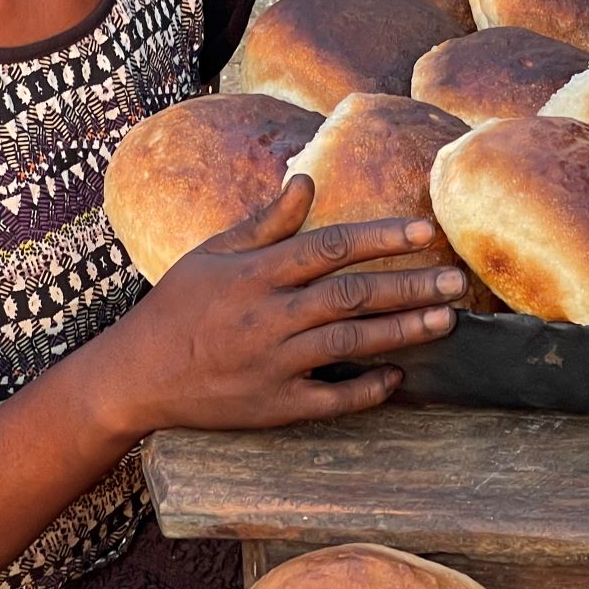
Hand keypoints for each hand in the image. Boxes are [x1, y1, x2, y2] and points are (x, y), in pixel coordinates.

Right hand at [100, 176, 465, 437]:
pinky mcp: (271, 406)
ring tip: (447, 320)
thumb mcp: (213, 254)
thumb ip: (265, 222)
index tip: (425, 232)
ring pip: (348, 343)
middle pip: (350, 295)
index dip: (380, 237)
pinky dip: (365, 390)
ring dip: (401, 332)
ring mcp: (271, 364)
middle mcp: (268, 317)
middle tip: (456, 280)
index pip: (330, 248)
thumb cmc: (176, 307)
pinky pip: (328, 399)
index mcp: (256, 274)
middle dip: (408, 286)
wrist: (132, 378)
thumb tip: (306, 181)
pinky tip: (399, 378)